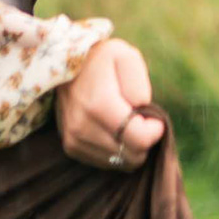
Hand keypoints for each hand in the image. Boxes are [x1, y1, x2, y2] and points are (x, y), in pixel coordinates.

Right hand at [56, 38, 168, 171]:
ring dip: (130, 146)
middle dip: (144, 139)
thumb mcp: (126, 56)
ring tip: (125, 122)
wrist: (63, 65)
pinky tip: (114, 131)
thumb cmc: (101, 59)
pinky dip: (116, 150)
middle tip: (139, 118)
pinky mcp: (70, 147)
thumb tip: (140, 112)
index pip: (139, 139)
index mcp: (98, 104)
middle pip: (131, 155)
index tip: (154, 117)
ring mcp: (74, 139)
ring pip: (119, 162)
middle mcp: (82, 126)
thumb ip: (138, 84)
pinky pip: (106, 162)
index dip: (155, 131)